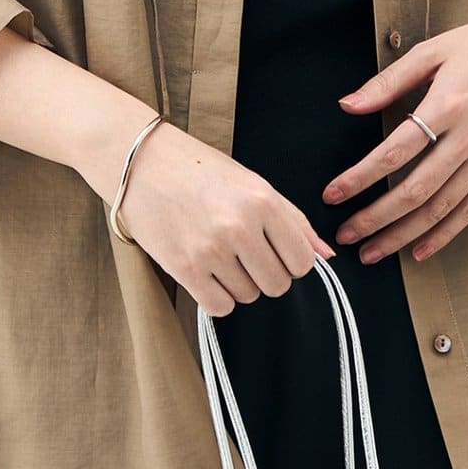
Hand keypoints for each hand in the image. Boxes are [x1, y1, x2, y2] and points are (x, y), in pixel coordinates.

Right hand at [113, 120, 336, 316]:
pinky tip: (206, 271)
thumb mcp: (252, 183)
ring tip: (218, 253)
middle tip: (244, 252)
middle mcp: (239, 225)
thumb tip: (327, 256)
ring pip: (248, 297)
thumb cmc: (199, 170)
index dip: (292, 262)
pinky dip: (217, 296)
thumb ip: (293, 220)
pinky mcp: (183, 267)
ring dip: (238, 283)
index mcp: (262, 200)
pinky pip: (219, 306)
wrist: (139, 162)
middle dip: (265, 274)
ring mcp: (210, 249)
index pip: (302, 261)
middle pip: (277, 284)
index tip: (274, 251)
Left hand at [323, 0, 467, 264]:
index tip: (332, 194)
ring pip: (441, 208)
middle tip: (344, 235)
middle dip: (375, 217)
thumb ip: (388, 81)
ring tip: (372, 251)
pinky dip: (444, 234)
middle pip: (415, 190)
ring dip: (403, 234)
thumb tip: (347, 106)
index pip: (394, 152)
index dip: (360, 177)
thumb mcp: (432, 51)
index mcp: (448, 104)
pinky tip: (419, 250)